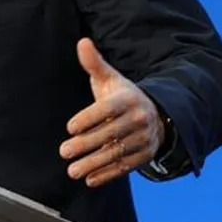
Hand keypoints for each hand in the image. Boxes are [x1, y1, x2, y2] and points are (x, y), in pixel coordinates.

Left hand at [59, 38, 164, 186]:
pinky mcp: (144, 156)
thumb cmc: (123, 96)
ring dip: (94, 163)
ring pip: (116, 153)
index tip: (70, 127)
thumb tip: (82, 41)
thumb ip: (94, 63)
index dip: (89, 118)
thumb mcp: (111, 78)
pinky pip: (125, 167)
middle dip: (86, 144)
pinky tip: (89, 180)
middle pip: (110, 134)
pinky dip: (107, 175)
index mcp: (129, 99)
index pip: (108, 109)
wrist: (157, 115)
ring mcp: (143, 140)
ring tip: (71, 171)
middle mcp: (139, 120)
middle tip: (64, 151)